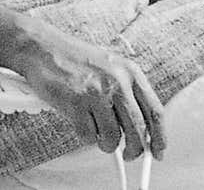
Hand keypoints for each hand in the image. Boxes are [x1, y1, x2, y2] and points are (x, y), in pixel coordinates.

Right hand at [8, 21, 165, 160]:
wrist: (43, 47)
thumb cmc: (76, 58)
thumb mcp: (112, 68)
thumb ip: (128, 93)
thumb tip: (142, 129)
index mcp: (131, 72)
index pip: (155, 111)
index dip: (159, 137)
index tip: (158, 151)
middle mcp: (117, 81)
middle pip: (137, 130)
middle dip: (135, 150)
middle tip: (129, 155)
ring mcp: (96, 92)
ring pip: (112, 138)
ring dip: (107, 145)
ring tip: (99, 136)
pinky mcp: (75, 102)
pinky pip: (88, 136)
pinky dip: (86, 137)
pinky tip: (82, 124)